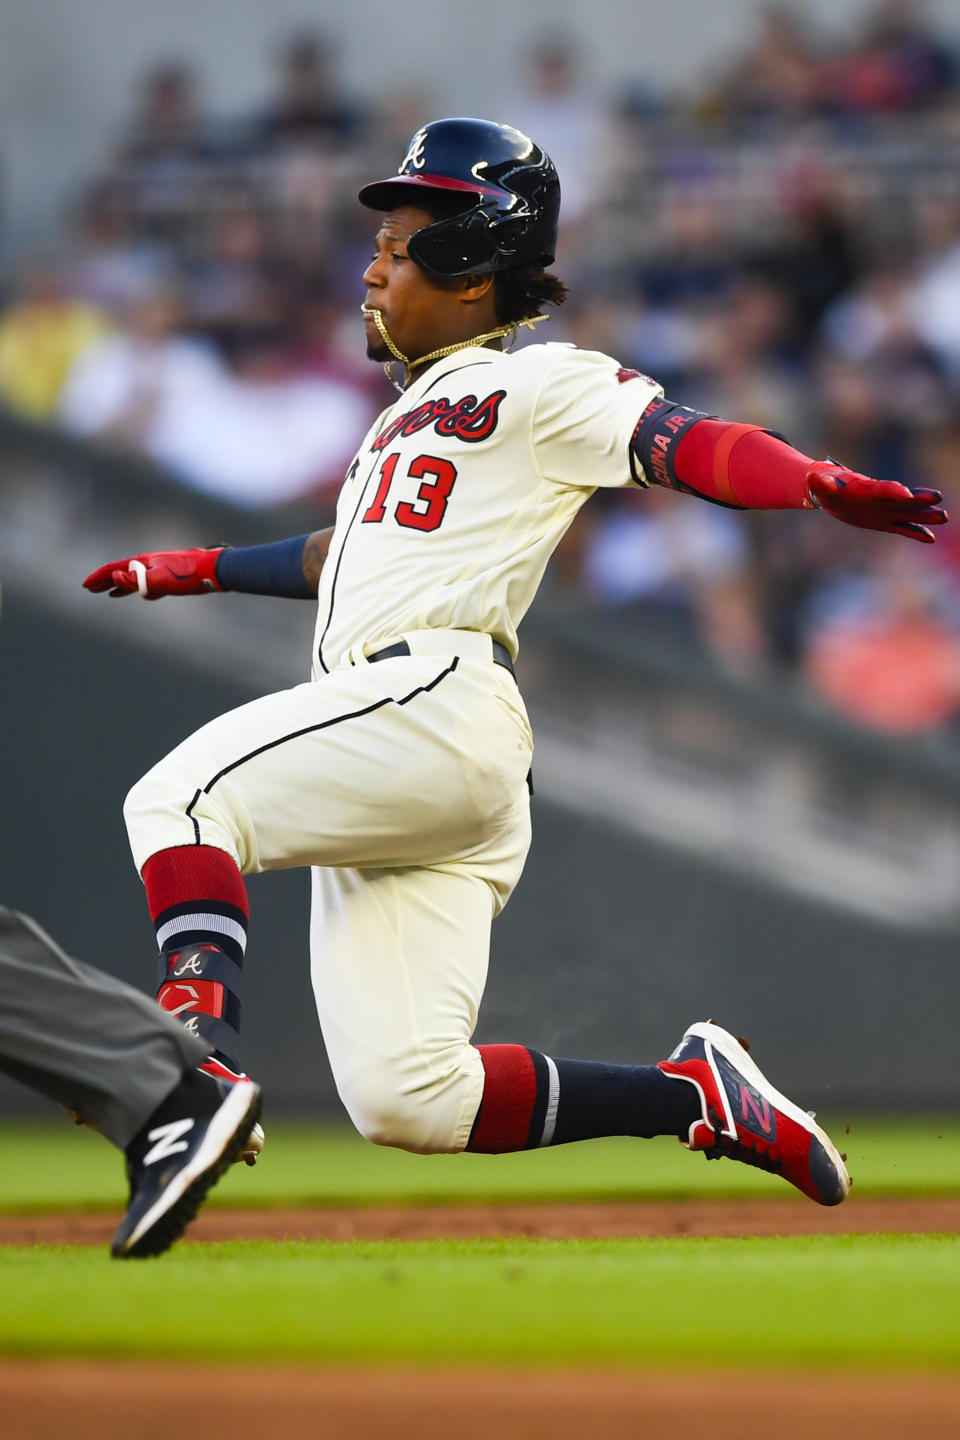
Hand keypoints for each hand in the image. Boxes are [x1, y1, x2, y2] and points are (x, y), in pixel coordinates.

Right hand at [83, 547, 224, 599]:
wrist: (212, 569)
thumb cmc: (187, 575)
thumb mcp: (160, 580)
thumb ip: (137, 580)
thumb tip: (115, 576)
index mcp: (143, 562)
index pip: (115, 568)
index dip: (99, 577)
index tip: (85, 585)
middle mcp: (148, 563)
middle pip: (121, 571)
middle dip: (104, 580)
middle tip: (89, 589)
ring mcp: (157, 569)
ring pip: (132, 577)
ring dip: (118, 585)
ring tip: (106, 593)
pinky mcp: (167, 577)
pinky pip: (145, 583)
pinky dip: (135, 589)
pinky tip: (136, 594)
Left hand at [804, 461, 946, 542]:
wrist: (832, 494)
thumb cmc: (826, 487)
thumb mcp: (821, 485)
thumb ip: (819, 482)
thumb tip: (813, 479)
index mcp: (865, 488)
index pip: (882, 489)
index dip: (894, 491)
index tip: (907, 494)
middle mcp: (880, 499)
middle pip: (902, 499)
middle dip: (918, 499)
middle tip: (937, 498)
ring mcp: (885, 510)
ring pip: (907, 513)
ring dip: (924, 515)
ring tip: (943, 516)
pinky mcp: (884, 522)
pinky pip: (902, 528)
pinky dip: (915, 532)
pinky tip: (930, 538)